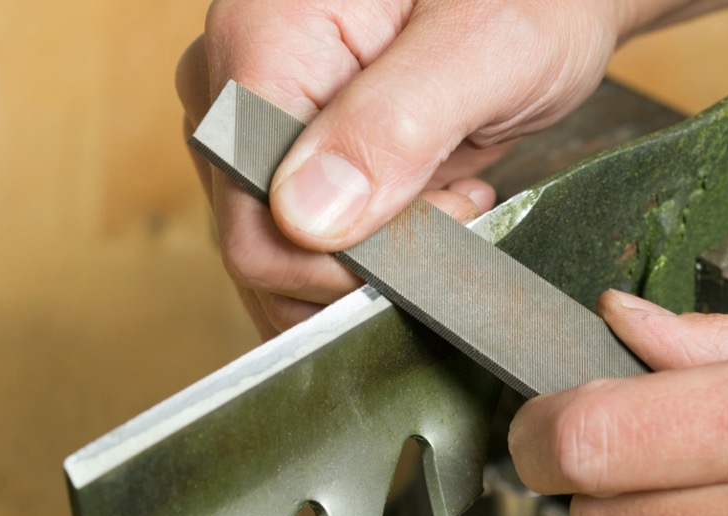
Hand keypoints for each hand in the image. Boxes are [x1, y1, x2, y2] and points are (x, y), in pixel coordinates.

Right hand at [176, 0, 715, 336]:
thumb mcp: (491, 42)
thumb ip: (396, 126)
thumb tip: (305, 219)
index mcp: (261, 45)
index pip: (257, 224)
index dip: (350, 258)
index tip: (443, 213)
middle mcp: (236, 90)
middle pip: (262, 249)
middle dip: (366, 260)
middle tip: (457, 201)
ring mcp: (255, 127)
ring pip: (278, 259)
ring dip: (370, 262)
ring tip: (446, 196)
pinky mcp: (286, 154)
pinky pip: (301, 244)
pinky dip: (366, 252)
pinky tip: (425, 201)